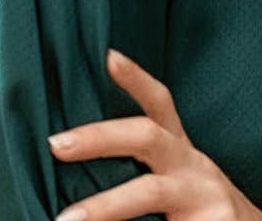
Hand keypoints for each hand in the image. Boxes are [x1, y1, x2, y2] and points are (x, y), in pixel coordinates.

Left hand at [46, 48, 261, 220]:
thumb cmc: (203, 210)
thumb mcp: (180, 177)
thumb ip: (146, 163)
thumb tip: (73, 155)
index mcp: (181, 153)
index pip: (161, 105)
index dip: (137, 79)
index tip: (108, 56)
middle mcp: (194, 168)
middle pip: (147, 137)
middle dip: (99, 138)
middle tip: (56, 144)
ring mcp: (205, 198)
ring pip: (151, 192)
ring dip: (105, 207)